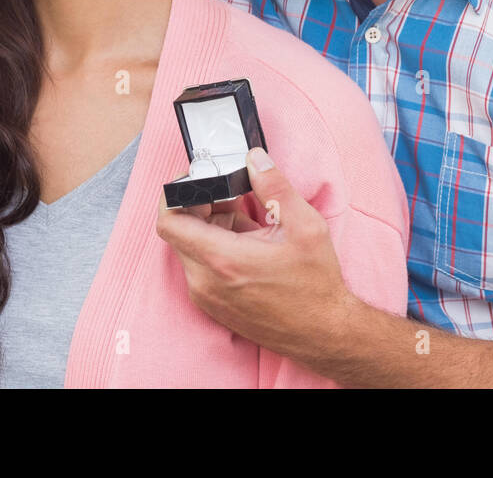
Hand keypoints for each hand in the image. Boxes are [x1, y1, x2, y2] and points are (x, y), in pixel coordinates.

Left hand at [156, 147, 358, 357]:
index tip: (198, 182)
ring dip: (210, 228)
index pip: (168, 221)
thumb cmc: (316, 285)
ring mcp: (206, 297)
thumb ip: (274, 186)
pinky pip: (199, 267)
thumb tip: (255, 159)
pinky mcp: (212, 306)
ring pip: (190, 248)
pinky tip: (247, 244)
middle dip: (200, 207)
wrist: (323, 333)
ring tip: (247, 222)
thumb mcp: (304, 226)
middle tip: (231, 196)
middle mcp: (205, 282)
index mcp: (222, 260)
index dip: (175, 194)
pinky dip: (214, 249)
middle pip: (179, 231)